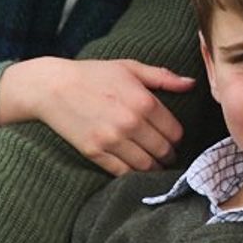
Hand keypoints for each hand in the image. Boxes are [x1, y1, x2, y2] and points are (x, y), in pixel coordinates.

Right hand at [0, 57, 193, 174]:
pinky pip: (123, 173)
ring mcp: (112, 140)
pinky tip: (135, 168)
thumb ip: (163, 77)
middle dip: (168, 154)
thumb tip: (191, 83)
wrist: (51, 87)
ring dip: (154, 168)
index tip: (173, 138)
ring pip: (146, 166)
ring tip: (154, 164)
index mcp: (144, 102)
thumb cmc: (92, 74)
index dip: (177, 138)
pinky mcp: (95, 153)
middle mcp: (131, 123)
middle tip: (166, 154)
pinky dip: (133, 174)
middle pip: (164, 151)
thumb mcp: (129, 68)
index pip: (175, 132)